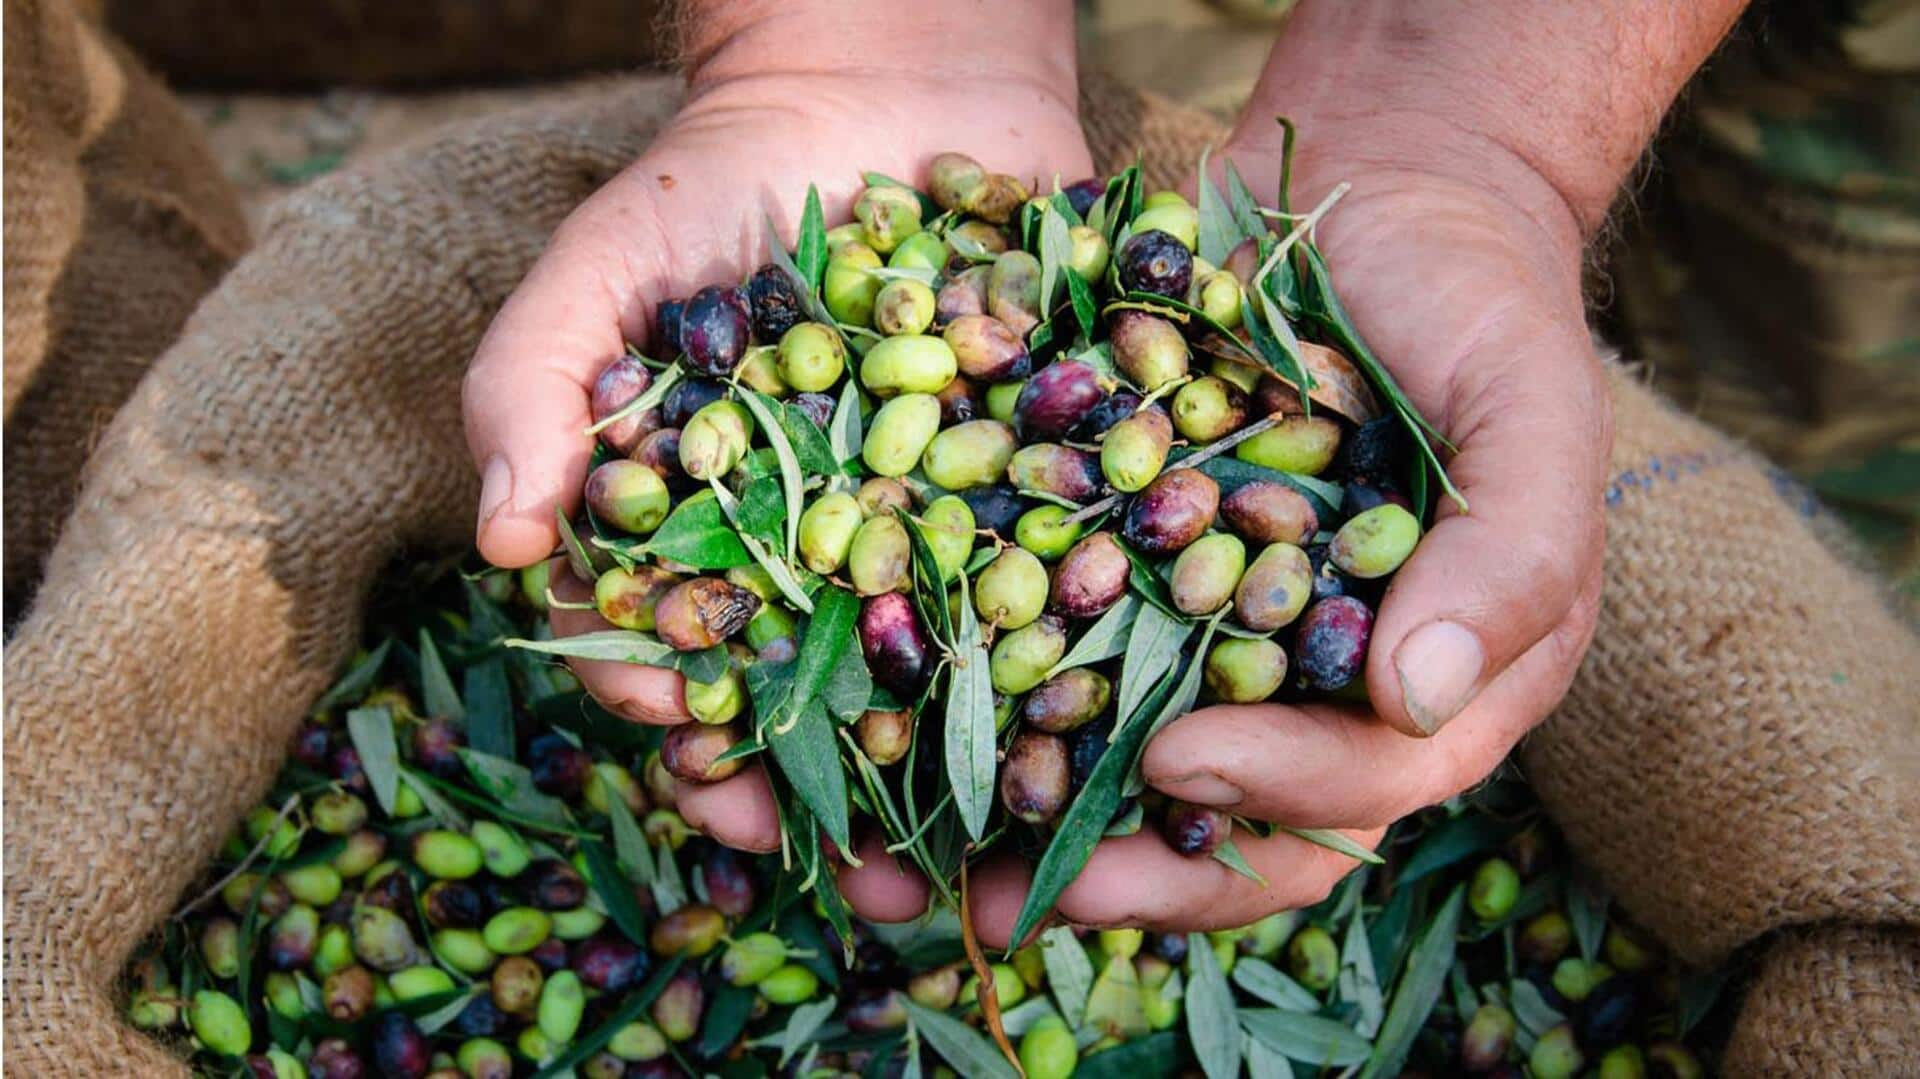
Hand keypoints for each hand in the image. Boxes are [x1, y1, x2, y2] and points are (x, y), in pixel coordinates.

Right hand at [464, 3, 1089, 920]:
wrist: (884, 85)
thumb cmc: (719, 175)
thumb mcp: (601, 262)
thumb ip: (536, 385)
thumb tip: (504, 543)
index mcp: (708, 531)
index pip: (686, 660)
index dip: (691, 734)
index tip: (718, 788)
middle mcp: (822, 548)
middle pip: (824, 695)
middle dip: (840, 794)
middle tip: (873, 880)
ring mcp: (937, 521)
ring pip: (949, 661)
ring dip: (969, 760)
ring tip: (1002, 843)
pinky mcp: (1039, 477)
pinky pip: (1061, 568)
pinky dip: (1086, 638)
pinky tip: (1110, 708)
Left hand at [969, 133, 1609, 944]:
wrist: (1373, 186)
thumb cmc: (1476, 299)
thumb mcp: (1530, 408)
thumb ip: (1513, 555)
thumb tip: (1417, 701)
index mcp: (1434, 682)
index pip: (1360, 786)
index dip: (1273, 794)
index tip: (1176, 760)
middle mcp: (1312, 685)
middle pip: (1225, 821)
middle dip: (1122, 874)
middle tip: (1006, 903)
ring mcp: (1210, 633)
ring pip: (1117, 766)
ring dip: (1019, 825)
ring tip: (903, 873)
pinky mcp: (1124, 571)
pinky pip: (1049, 650)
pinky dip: (976, 696)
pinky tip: (884, 725)